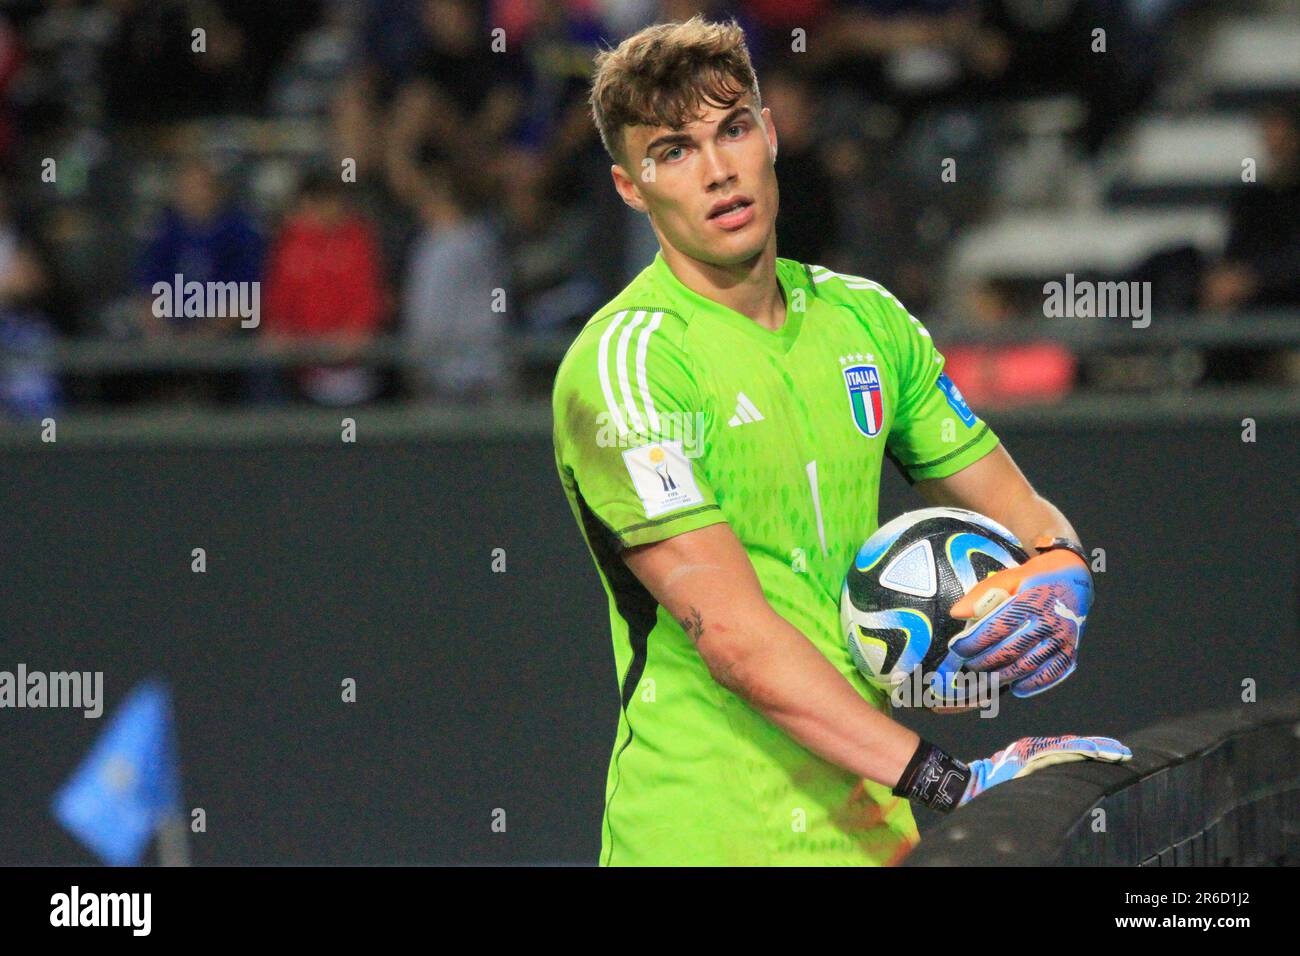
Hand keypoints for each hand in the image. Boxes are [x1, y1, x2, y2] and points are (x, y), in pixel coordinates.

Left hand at [949, 548, 1090, 697]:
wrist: (1074, 579)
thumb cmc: (1034, 580)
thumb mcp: (1008, 577)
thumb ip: (982, 594)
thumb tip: (956, 613)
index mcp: (1030, 602)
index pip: (994, 629)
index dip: (971, 643)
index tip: (956, 648)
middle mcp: (1048, 623)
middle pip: (1008, 652)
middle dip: (982, 662)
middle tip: (968, 664)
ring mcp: (1061, 640)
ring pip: (1026, 667)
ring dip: (1001, 676)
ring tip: (984, 675)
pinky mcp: (1070, 652)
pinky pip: (1049, 676)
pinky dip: (1030, 685)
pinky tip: (1015, 685)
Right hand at [960, 734, 1131, 805]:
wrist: (969, 785)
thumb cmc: (990, 785)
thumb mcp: (1016, 776)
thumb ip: (1033, 771)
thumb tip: (1051, 772)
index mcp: (1034, 751)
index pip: (1069, 747)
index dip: (1093, 747)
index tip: (1114, 751)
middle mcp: (1035, 747)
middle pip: (1074, 744)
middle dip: (1102, 747)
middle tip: (1125, 752)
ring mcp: (1033, 750)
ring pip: (1072, 747)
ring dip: (1097, 750)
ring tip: (1118, 753)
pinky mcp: (1031, 756)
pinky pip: (1060, 752)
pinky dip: (1080, 751)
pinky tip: (1098, 752)